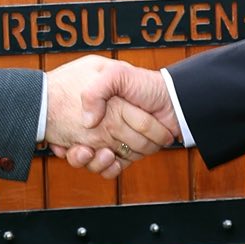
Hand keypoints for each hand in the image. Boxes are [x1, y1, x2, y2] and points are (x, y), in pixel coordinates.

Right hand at [43, 56, 176, 175]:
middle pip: (86, 146)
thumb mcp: (114, 73)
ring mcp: (112, 142)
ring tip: (105, 152)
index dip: (73, 130)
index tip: (78, 127)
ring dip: (97, 161)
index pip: (78, 127)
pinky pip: (109, 170)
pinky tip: (110, 160)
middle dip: (90, 146)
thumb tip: (88, 123)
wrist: (171, 99)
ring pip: (94, 161)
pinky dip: (109, 169)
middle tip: (93, 140)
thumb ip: (96, 91)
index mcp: (97, 109)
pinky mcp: (123, 156)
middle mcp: (104, 126)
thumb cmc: (144, 84)